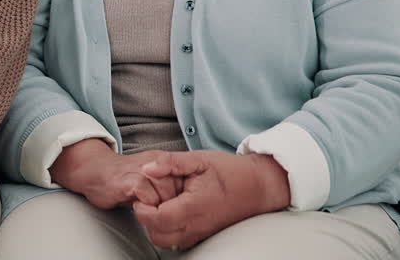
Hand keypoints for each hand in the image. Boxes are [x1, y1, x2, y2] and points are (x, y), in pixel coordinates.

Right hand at [49, 138, 182, 209]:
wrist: (93, 170)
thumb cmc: (121, 179)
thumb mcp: (148, 178)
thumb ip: (164, 186)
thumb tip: (182, 204)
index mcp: (161, 161)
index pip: (185, 180)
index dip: (181, 197)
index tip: (173, 205)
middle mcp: (154, 163)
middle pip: (178, 188)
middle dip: (171, 203)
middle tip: (159, 210)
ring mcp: (142, 170)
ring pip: (165, 193)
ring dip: (159, 206)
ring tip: (149, 210)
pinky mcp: (130, 180)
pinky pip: (148, 196)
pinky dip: (146, 206)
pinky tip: (138, 207)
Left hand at [132, 150, 290, 249]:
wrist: (258, 186)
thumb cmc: (229, 171)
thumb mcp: (199, 159)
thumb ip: (171, 162)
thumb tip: (147, 168)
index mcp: (193, 206)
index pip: (157, 219)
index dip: (142, 209)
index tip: (141, 194)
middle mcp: (197, 225)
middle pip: (158, 235)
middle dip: (145, 219)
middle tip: (147, 199)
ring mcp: (201, 233)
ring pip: (167, 242)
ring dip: (156, 226)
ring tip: (158, 204)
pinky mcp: (203, 235)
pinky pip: (178, 241)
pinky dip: (167, 230)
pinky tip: (171, 210)